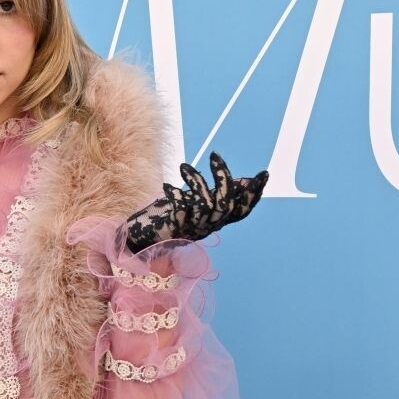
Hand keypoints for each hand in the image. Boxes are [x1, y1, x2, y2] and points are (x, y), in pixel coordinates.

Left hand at [121, 151, 267, 252]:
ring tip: (183, 168)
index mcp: (213, 224)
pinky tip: (167, 187)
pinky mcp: (172, 231)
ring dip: (196, 182)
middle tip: (214, 156)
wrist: (136, 242)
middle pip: (226, 206)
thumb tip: (241, 180)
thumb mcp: (194, 205)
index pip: (241, 212)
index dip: (253, 195)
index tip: (263, 174)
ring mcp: (190, 231)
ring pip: (205, 205)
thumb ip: (214, 195)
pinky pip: (181, 212)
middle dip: (224, 178)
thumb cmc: (164, 220)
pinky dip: (176, 196)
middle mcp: (205, 229)